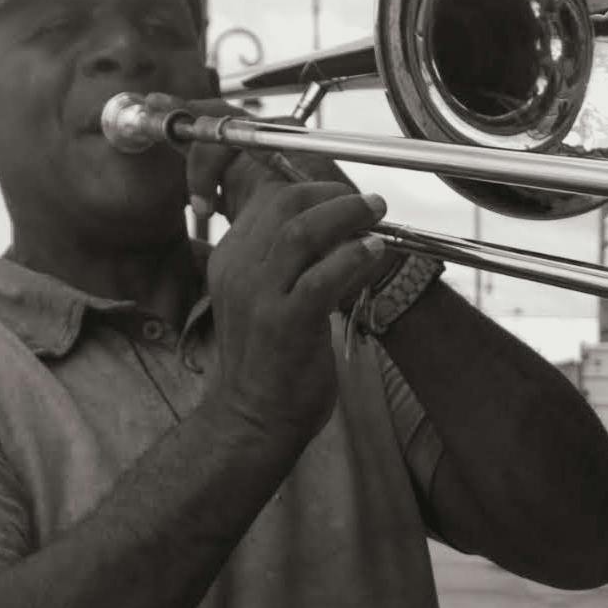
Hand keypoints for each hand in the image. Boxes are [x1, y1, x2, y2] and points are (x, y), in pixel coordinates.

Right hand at [194, 171, 386, 454]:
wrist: (252, 419)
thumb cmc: (269, 361)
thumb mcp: (263, 299)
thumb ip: (288, 263)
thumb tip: (340, 229)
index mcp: (230, 259)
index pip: (267, 199)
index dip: (312, 188)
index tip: (343, 196)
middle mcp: (238, 270)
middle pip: (284, 203)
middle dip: (333, 193)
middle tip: (369, 202)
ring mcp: (258, 297)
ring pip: (302, 232)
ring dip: (347, 215)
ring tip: (377, 215)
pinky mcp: (285, 324)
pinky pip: (320, 277)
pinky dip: (353, 258)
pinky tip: (375, 253)